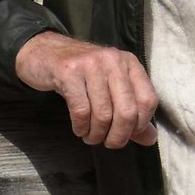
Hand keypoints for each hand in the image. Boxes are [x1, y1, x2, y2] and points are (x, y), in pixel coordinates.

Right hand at [14, 31, 158, 149]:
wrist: (43, 52)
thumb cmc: (80, 73)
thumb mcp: (109, 87)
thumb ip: (132, 112)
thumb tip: (150, 139)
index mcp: (129, 63)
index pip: (147, 100)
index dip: (139, 125)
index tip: (126, 134)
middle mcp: (113, 60)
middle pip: (127, 110)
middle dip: (118, 136)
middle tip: (109, 143)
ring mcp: (91, 64)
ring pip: (103, 114)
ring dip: (97, 134)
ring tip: (90, 137)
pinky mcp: (68, 71)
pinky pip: (81, 110)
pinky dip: (81, 127)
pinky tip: (79, 129)